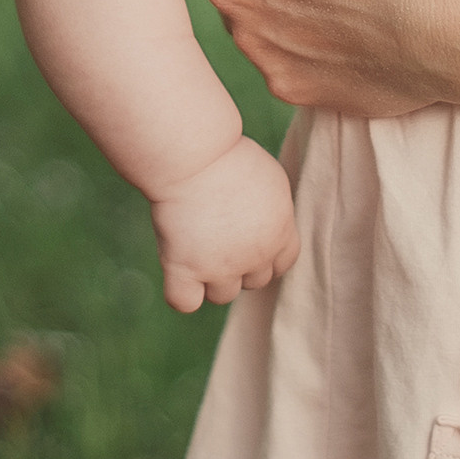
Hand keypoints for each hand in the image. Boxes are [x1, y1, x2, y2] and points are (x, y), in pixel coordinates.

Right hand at [148, 137, 298, 312]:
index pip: (283, 263)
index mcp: (281, 231)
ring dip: (210, 277)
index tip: (245, 236)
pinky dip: (180, 293)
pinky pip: (184, 303)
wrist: (193, 155)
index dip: (265, 254)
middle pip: (254, 282)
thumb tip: (266, 223)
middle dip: (238, 264)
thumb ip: (274, 210)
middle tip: (215, 232)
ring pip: (222, 295)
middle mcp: (256, 256)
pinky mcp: (186, 269)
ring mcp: (221, 268)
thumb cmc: (226, 155)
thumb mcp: (269, 178)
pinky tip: (176, 269)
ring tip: (194, 243)